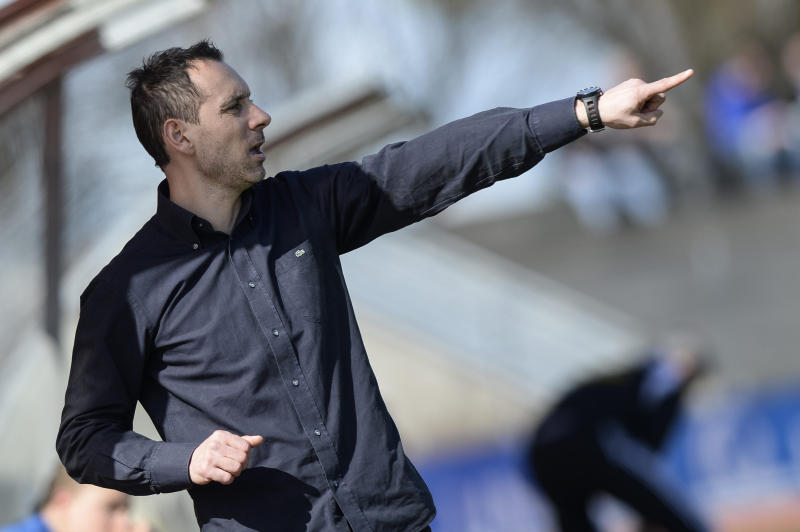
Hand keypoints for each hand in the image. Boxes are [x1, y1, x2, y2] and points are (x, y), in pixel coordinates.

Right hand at [189, 430, 263, 484]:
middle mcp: (215, 444)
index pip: (246, 446)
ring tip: (230, 471)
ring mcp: (209, 457)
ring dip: (236, 473)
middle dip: (242, 465)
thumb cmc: (215, 452)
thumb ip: (245, 441)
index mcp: (222, 435)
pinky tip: (223, 476)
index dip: (247, 454)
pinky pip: (227, 478)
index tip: (240, 457)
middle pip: (242, 458)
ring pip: (236, 468)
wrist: (192, 464)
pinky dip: (228, 480)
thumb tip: (260, 439)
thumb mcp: (228, 443)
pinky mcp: (206, 471)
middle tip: (236, 466)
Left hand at [574, 68, 693, 128]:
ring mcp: (635, 83)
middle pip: (659, 97)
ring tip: (629, 110)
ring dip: (644, 105)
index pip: (664, 85)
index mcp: (641, 91)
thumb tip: (658, 111)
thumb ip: (653, 118)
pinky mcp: (631, 85)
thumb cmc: (614, 116)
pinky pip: (642, 95)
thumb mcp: (635, 123)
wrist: (596, 109)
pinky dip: (638, 102)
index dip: (678, 79)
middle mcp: (639, 84)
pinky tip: (625, 106)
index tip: (691, 71)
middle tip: (636, 113)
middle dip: (652, 106)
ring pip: (650, 96)